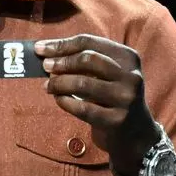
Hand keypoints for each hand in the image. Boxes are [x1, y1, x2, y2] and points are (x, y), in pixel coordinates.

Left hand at [35, 34, 161, 175]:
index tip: (40, 48)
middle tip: (45, 66)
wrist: (135, 133)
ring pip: (83, 83)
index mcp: (128, 57)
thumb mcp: (108, 74)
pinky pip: (82, 108)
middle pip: (87, 59)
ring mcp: (125, 99)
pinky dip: (65, 101)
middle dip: (61, 61)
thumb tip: (46, 50)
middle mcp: (131, 76)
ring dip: (59, 83)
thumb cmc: (112, 96)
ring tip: (48, 86)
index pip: (90, 42)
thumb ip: (84, 60)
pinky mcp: (116, 120)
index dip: (62, 44)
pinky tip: (58, 99)